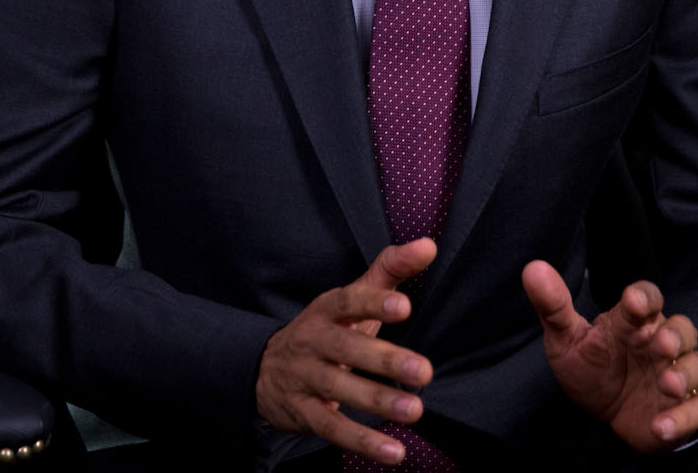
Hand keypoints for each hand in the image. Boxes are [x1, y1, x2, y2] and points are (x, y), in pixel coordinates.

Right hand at [256, 238, 437, 464]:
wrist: (268, 369)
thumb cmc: (328, 329)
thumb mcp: (352, 298)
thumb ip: (390, 270)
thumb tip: (429, 244)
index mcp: (326, 309)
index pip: (348, 301)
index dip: (373, 303)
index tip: (403, 306)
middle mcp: (312, 340)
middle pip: (346, 348)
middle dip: (384, 360)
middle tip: (423, 372)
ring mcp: (304, 378)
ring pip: (339, 390)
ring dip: (377, 401)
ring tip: (415, 411)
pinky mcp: (303, 413)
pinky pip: (331, 428)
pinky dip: (362, 441)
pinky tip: (393, 451)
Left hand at [522, 260, 697, 452]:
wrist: (604, 416)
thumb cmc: (592, 369)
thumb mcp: (567, 341)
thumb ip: (553, 307)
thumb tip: (533, 269)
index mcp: (633, 323)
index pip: (648, 299)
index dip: (645, 297)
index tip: (634, 302)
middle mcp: (660, 345)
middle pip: (683, 329)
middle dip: (676, 335)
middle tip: (662, 345)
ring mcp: (676, 377)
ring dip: (686, 374)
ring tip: (668, 385)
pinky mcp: (683, 410)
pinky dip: (685, 418)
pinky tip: (662, 426)